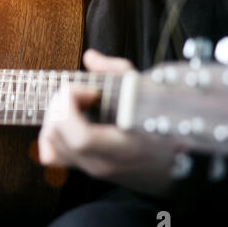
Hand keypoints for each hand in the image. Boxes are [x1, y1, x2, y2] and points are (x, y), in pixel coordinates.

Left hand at [38, 50, 177, 194]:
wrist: (178, 166)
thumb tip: (89, 57)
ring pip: (49, 143)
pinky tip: (73, 119)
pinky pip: (52, 152)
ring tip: (79, 105)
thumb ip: (117, 71)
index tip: (90, 90)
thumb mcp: (149, 92)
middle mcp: (101, 163)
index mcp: (124, 148)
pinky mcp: (84, 168)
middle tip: (84, 93)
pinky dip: (54, 131)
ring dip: (56, 116)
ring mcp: (90, 168)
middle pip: (57, 134)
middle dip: (62, 103)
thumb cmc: (168, 127)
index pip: (80, 138)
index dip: (74, 107)